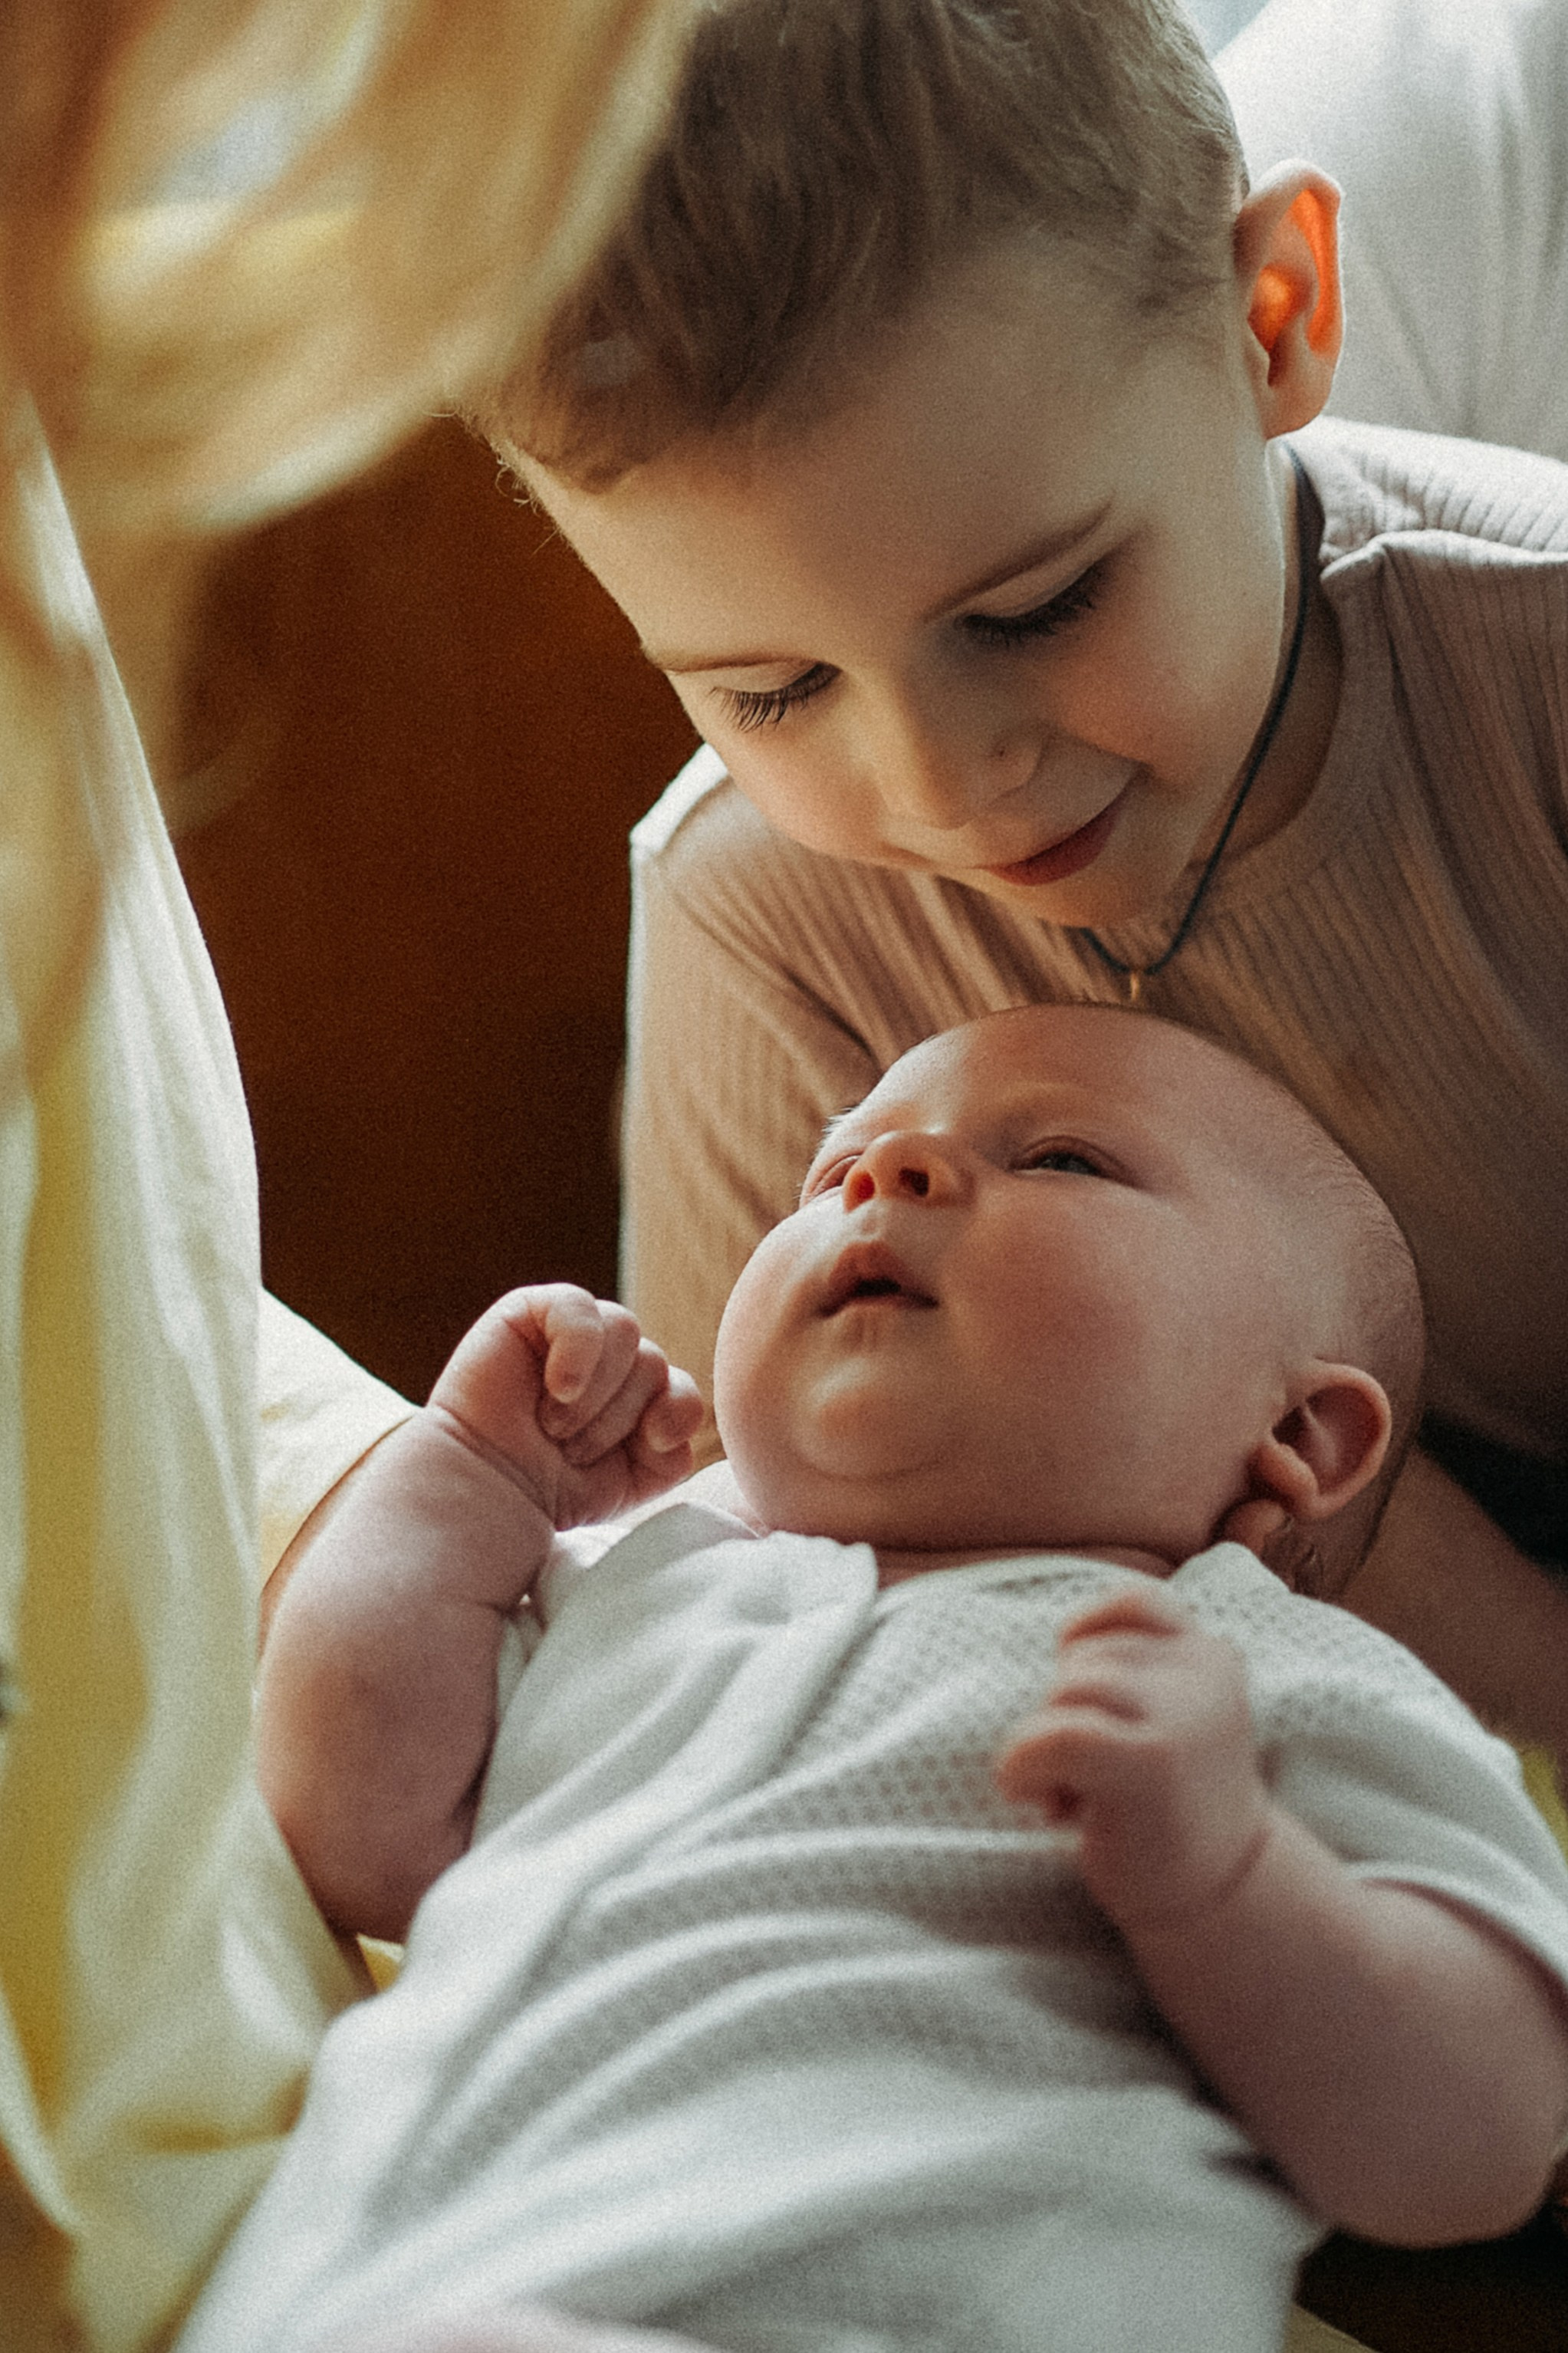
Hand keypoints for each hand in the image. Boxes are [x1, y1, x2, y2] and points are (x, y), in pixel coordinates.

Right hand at [426, 1284, 703, 1527]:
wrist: (490, 1494)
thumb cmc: (553, 1490)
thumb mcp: (632, 1480)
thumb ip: (672, 1449)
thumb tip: (674, 1412)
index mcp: (636, 1396)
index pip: (683, 1390)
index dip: (673, 1419)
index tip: (643, 1449)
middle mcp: (608, 1360)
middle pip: (653, 1362)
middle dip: (616, 1417)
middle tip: (570, 1449)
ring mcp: (571, 1333)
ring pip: (626, 1333)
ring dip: (595, 1394)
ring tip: (554, 1426)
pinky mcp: (530, 1312)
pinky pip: (579, 1308)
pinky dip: (577, 1350)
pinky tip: (558, 1387)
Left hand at [995, 1586, 1272, 1932]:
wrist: (1220, 1900)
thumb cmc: (1170, 1805)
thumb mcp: (1173, 1716)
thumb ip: (1135, 1668)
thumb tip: (1055, 1640)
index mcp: (1212, 1654)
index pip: (1131, 1605)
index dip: (1086, 1642)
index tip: (1083, 1703)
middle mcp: (1205, 1672)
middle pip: (1086, 1657)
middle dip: (1065, 1715)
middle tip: (1087, 1780)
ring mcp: (1182, 1714)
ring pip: (1064, 1691)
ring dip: (1043, 1746)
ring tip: (1075, 1797)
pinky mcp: (1150, 1761)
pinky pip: (1053, 1734)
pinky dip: (1024, 1767)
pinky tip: (1043, 1804)